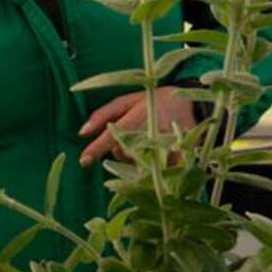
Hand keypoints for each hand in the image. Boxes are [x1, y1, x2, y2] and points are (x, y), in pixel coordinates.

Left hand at [78, 86, 197, 167]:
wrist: (189, 105)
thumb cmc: (151, 101)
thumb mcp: (125, 101)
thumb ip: (102, 115)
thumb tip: (82, 133)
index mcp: (138, 116)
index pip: (113, 136)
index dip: (97, 149)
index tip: (84, 161)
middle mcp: (153, 131)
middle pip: (124, 153)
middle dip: (121, 149)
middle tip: (134, 134)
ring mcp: (168, 146)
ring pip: (138, 163)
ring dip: (136, 157)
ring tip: (147, 140)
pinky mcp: (180, 158)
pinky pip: (156, 170)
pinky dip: (150, 164)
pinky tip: (156, 151)